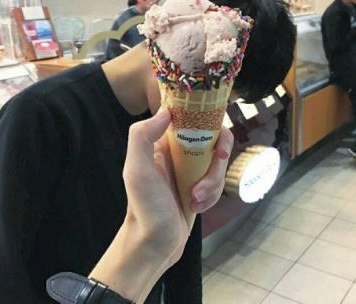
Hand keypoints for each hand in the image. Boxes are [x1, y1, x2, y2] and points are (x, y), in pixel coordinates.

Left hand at [90, 111, 232, 302]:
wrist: (154, 244)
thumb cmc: (145, 206)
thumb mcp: (137, 169)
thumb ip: (142, 135)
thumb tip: (167, 112)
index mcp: (162, 142)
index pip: (189, 117)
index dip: (207, 120)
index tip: (216, 137)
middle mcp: (178, 152)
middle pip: (212, 140)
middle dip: (217, 159)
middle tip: (217, 166)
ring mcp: (191, 170)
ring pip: (218, 164)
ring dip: (212, 183)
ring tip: (195, 199)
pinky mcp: (201, 186)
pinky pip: (218, 182)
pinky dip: (212, 195)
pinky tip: (197, 207)